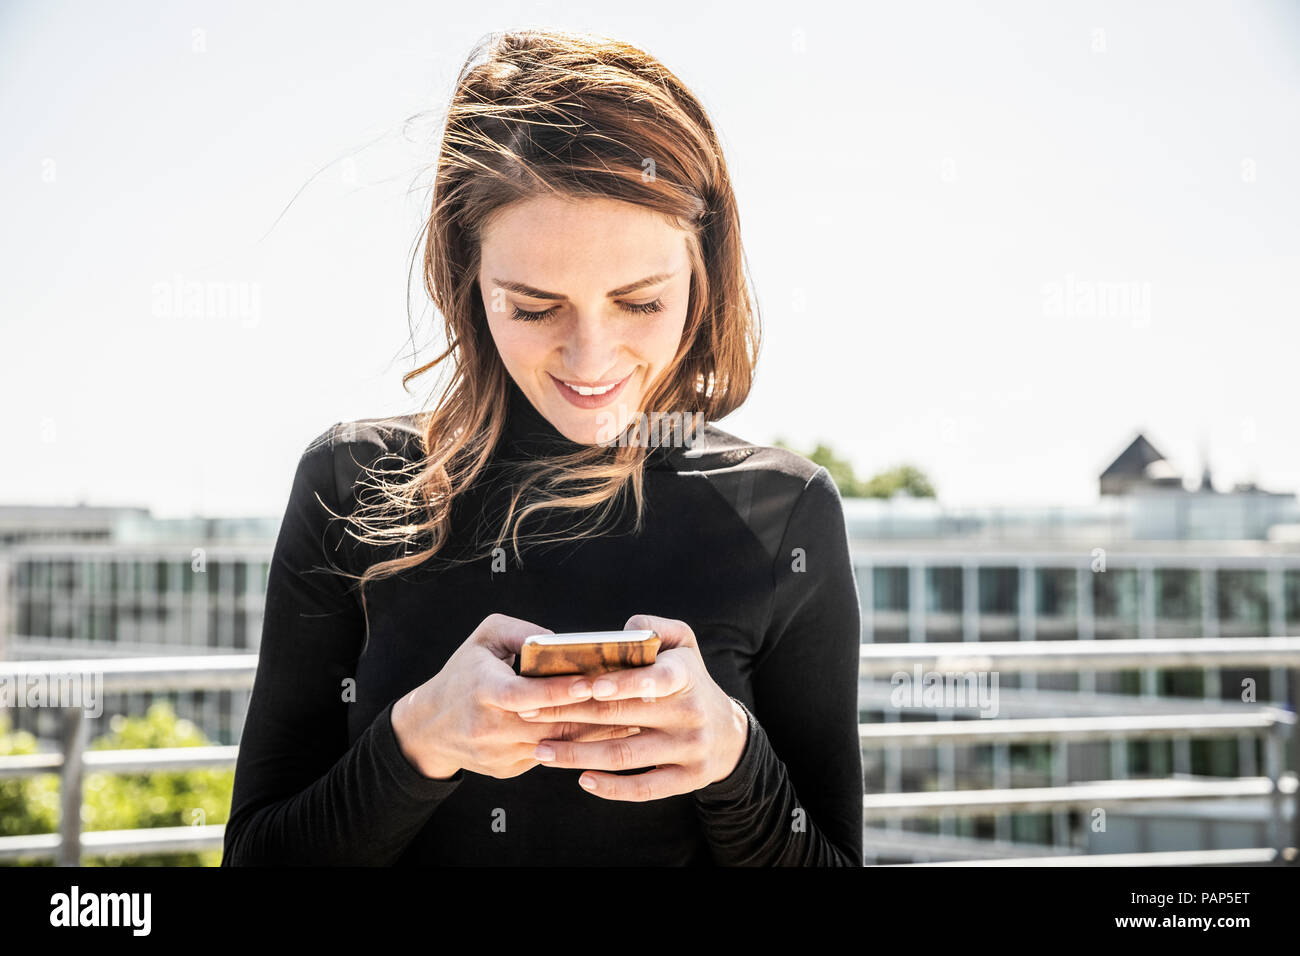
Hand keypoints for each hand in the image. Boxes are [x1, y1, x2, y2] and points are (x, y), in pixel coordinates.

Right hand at [391, 613, 642, 779]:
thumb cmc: (464, 673)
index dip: (562, 689)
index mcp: (484, 692)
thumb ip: (519, 631)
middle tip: (631, 699)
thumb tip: (558, 641)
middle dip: (593, 712)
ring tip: (632, 717)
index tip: (593, 680)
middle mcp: (492, 727)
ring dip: (596, 733)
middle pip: (551, 723)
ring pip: (558, 745)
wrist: (428, 727)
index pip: (529, 694)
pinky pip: (551, 756)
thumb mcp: (483, 639)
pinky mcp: (508, 769)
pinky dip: (579, 745)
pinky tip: (608, 734)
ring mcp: (501, 753)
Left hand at [516, 614, 749, 800]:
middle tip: (530, 712)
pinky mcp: (686, 780)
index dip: (624, 683)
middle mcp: (689, 713)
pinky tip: (582, 780)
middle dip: (571, 714)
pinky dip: (612, 788)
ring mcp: (689, 749)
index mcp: (686, 675)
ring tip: (540, 750)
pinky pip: (644, 788)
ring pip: (626, 754)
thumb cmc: (690, 679)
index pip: (658, 678)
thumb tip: (621, 634)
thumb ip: (653, 627)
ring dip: (578, 755)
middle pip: (623, 716)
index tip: (587, 686)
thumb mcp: (683, 643)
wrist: (728, 733)